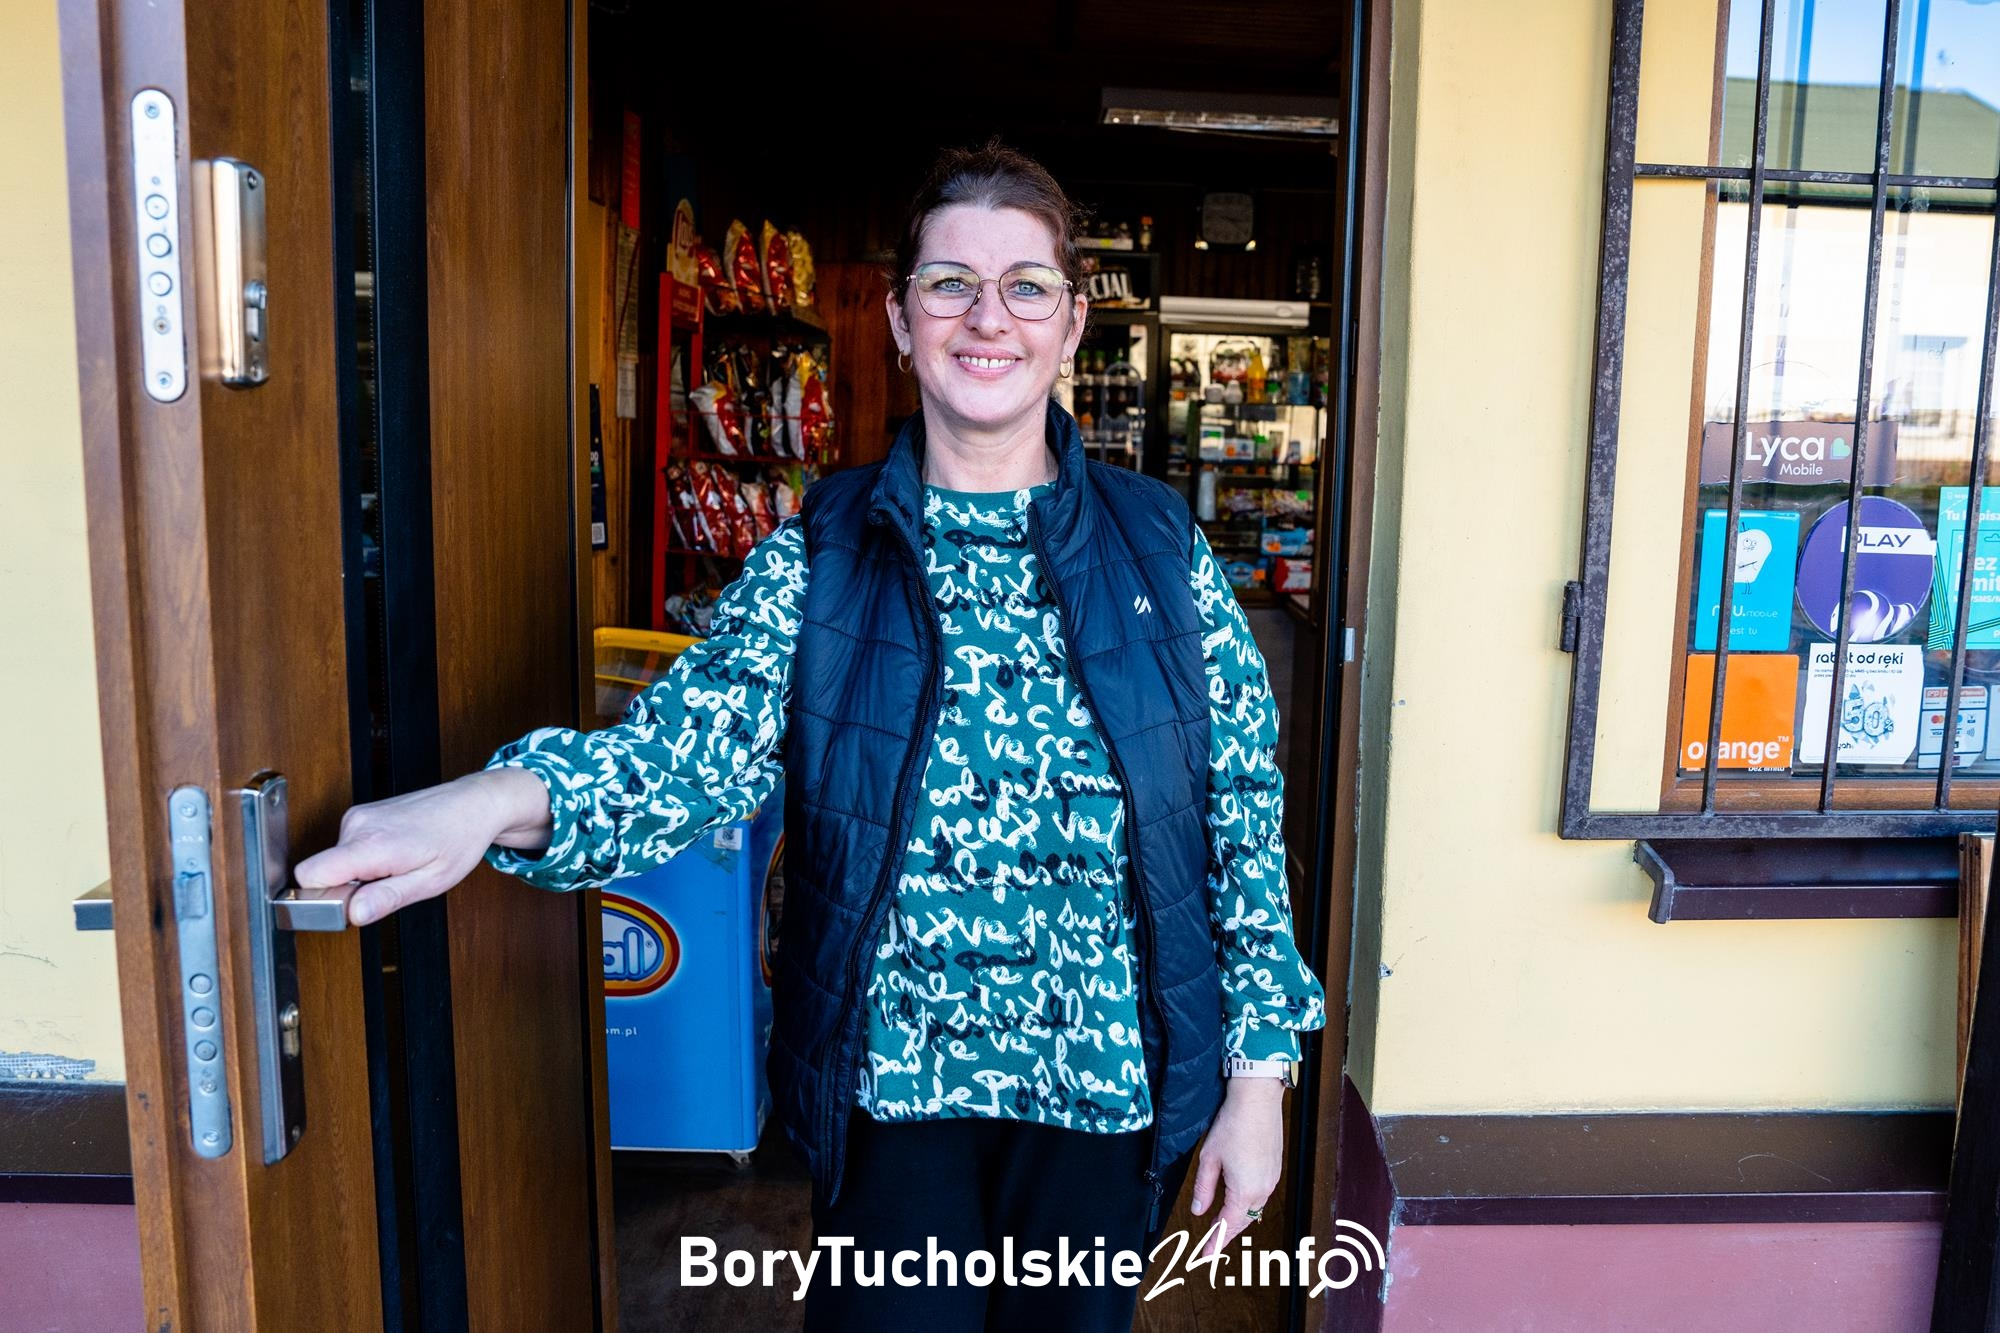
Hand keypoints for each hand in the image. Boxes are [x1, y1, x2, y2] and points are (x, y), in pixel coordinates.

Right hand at [293, 768, 552, 925]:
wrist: (473, 804)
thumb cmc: (459, 840)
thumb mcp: (430, 882)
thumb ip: (388, 898)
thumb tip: (355, 913)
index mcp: (372, 843)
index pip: (310, 875)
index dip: (323, 898)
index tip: (353, 904)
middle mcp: (358, 825)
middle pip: (321, 872)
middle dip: (348, 889)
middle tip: (391, 884)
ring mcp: (358, 816)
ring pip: (335, 862)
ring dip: (361, 873)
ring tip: (399, 866)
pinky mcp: (361, 814)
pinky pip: (347, 849)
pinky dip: (365, 859)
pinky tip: (395, 854)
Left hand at [1188, 1077, 1285, 1257]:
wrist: (1258, 1100)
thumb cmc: (1233, 1124)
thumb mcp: (1209, 1158)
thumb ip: (1204, 1187)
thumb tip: (1199, 1210)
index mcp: (1244, 1191)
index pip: (1227, 1226)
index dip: (1213, 1242)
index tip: (1203, 1256)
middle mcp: (1262, 1190)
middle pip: (1243, 1222)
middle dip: (1225, 1235)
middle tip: (1209, 1246)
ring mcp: (1272, 1179)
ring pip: (1254, 1211)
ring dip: (1238, 1220)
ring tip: (1221, 1227)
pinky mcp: (1275, 1169)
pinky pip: (1261, 1197)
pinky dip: (1249, 1206)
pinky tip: (1240, 1205)